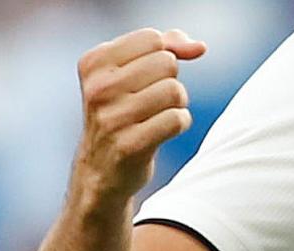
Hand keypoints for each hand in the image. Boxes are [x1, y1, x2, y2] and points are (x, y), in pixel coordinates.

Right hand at [73, 28, 206, 207]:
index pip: (152, 38)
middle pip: (167, 63)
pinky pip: (177, 120)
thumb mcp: (132, 72)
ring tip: (159, 115)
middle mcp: (99, 87)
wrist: (102, 168)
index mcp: (94, 62)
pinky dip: (180, 123)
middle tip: (156, 99)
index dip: (166, 55)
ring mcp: (112, 117)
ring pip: (175, 91)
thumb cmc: (124, 112)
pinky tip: (163, 131)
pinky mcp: (129, 145)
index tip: (153, 75)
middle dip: (172, 80)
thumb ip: (167, 47)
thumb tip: (199, 46)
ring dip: (178, 104)